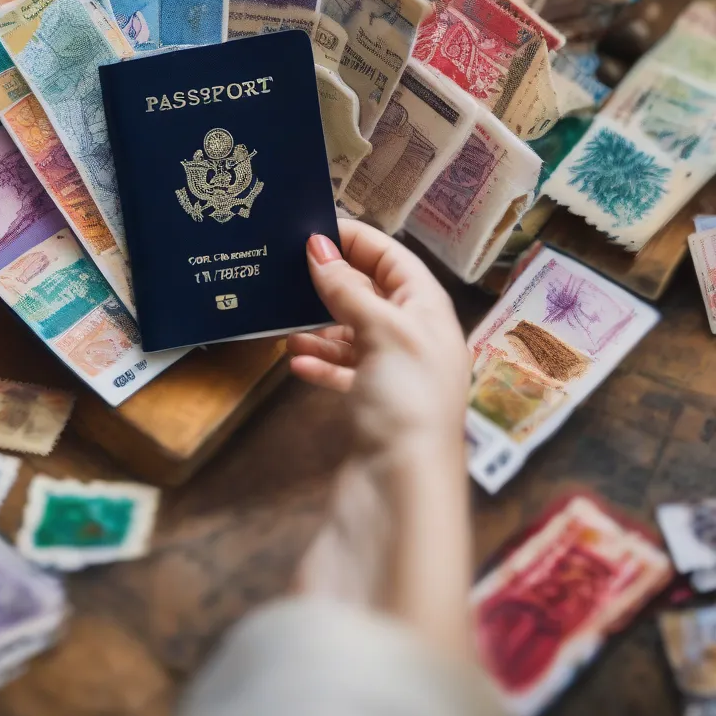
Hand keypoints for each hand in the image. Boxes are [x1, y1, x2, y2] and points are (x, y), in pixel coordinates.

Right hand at [287, 220, 469, 460]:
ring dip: (320, 327)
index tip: (312, 227)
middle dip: (332, 282)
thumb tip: (318, 247)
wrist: (404, 487)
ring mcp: (394, 374)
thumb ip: (349, 290)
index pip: (393, 257)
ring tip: (286, 324)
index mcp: (429, 311)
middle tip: (288, 269)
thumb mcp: (382, 332)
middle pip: (371, 294)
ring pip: (353, 334)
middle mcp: (416, 337)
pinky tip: (295, 363)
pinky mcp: (374, 405)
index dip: (356, 239)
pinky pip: (344, 373)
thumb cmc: (407, 399)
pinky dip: (320, 364)